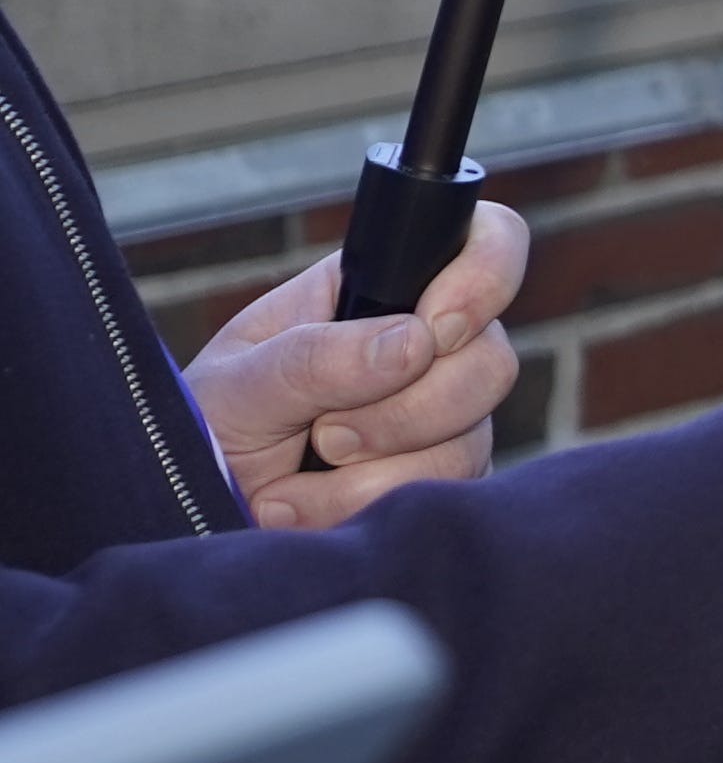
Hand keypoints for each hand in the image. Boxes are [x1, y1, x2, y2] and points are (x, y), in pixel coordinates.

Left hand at [190, 206, 528, 525]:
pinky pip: (446, 490)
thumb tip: (414, 343)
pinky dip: (364, 504)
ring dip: (372, 472)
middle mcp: (428, 348)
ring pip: (472, 434)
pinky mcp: (443, 479)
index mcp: (379, 290)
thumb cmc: (202, 435)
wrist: (192, 520)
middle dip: (406, 410)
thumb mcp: (236, 385)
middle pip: (490, 358)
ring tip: (288, 485)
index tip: (434, 328)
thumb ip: (315, 359)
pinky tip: (304, 509)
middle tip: (322, 433)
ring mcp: (444, 418)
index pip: (485, 243)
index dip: (485, 275)